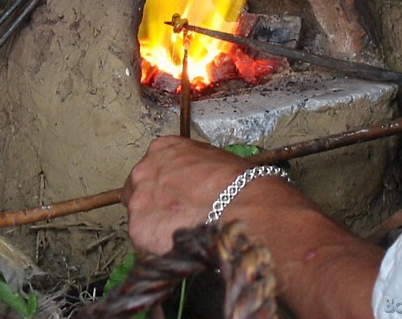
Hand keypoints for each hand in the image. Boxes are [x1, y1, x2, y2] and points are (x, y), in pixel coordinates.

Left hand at [122, 136, 382, 317]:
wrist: (262, 216)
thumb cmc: (256, 187)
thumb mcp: (231, 166)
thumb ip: (208, 171)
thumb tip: (212, 185)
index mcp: (170, 147)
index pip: (151, 168)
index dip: (165, 189)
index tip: (178, 203)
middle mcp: (149, 168)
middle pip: (139, 193)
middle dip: (157, 209)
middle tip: (187, 224)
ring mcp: (143, 199)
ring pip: (139, 221)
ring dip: (159, 232)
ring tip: (194, 239)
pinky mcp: (144, 232)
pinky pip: (146, 248)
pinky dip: (162, 253)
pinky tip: (191, 251)